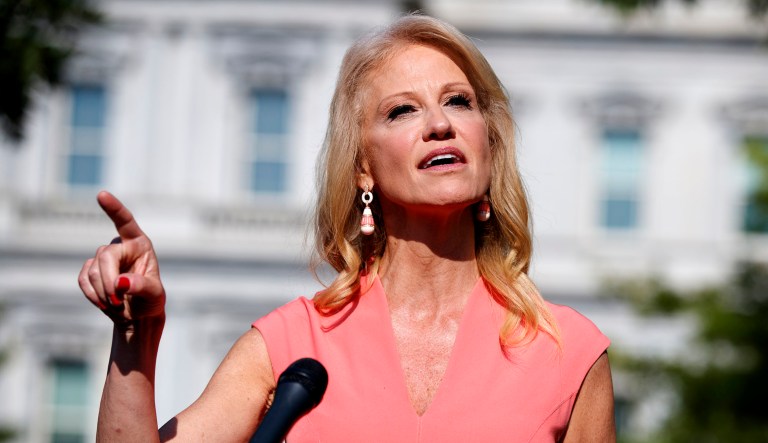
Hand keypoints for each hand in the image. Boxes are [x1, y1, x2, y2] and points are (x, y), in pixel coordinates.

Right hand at [78, 191, 165, 325]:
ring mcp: (103, 257)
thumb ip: (141, 286)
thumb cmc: (151, 300)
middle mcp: (120, 246)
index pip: (126, 222)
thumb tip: (121, 282)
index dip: (114, 209)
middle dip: (109, 281)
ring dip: (103, 292)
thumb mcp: (154, 294)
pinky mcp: (89, 270)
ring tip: (118, 304)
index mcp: (140, 244)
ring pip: (93, 270)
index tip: (102, 195)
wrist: (137, 315)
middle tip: (118, 301)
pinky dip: (93, 295)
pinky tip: (105, 302)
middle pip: (106, 256)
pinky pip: (83, 280)